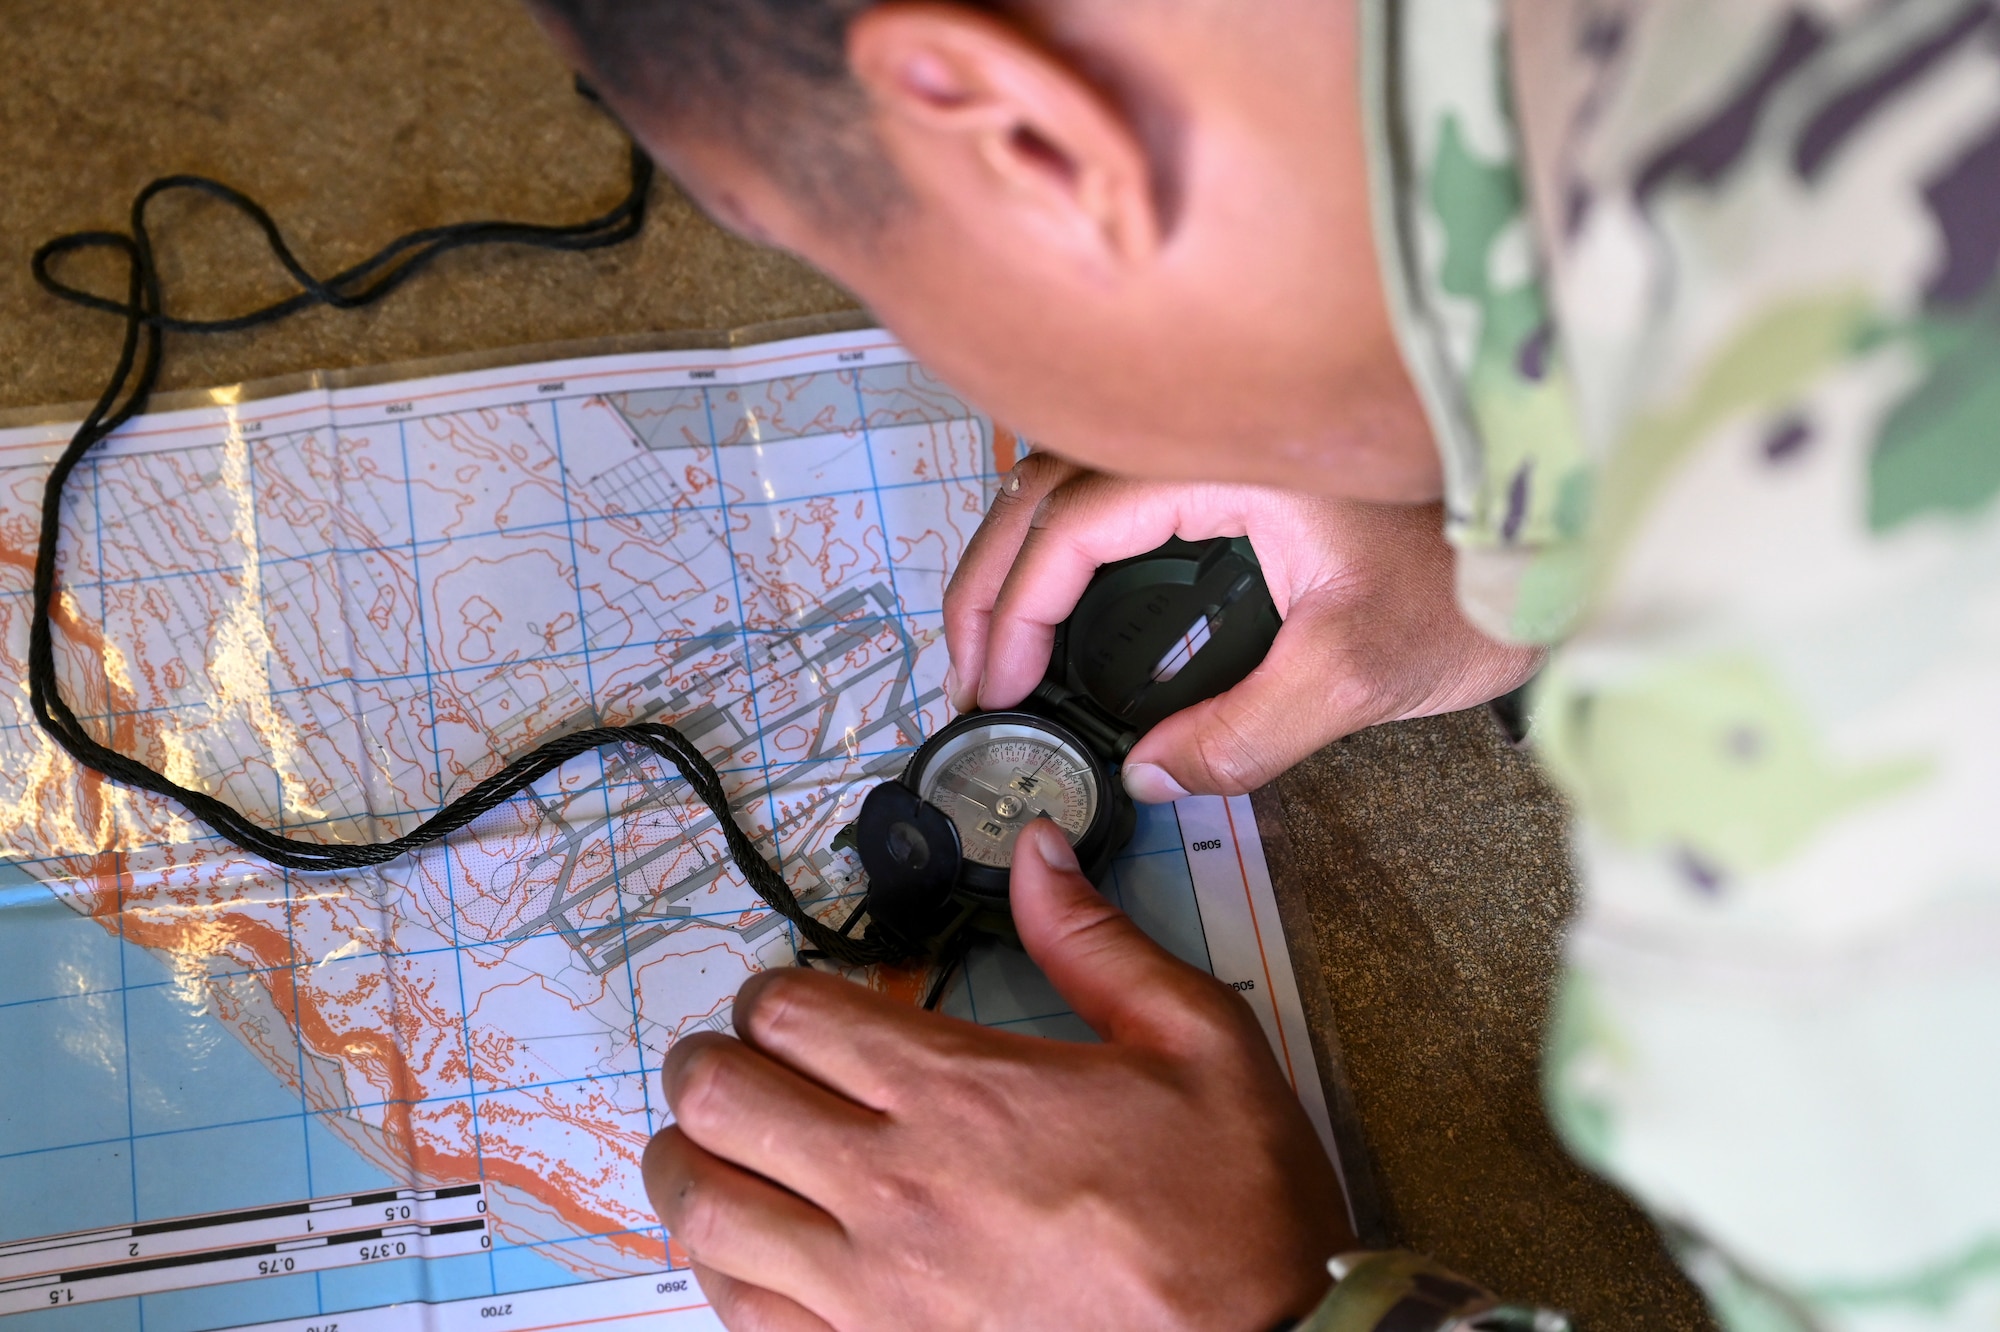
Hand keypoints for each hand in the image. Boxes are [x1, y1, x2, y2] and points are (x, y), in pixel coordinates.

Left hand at [646, 821, 1349, 1331]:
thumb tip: (1040, 857)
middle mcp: (895, 1188)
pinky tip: (745, 1249)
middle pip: (721, 1101)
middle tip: (726, 1059)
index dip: (772, 991)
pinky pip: (743, 1316)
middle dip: (707, 1064)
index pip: (794, 1014)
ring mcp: (873, 1291)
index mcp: (961, 1094)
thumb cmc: (1233, 1216)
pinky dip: (720, 1271)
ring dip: (688, 1163)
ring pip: (707, 1213)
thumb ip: (1099, 943)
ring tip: (708, 1145)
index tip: (788, 999)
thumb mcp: (1199, 1041)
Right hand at [943, 456, 1541, 802]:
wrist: (1566, 529)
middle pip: (1043, 489)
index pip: (1069, 523)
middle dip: (986, 585)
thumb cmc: (1477, 579)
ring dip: (1018, 558)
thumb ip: (1248, 732)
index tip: (992, 688)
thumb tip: (1152, 778)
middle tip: (968, 681)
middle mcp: (1204, 432)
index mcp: (1219, 456)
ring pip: (1070, 481)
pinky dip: (1067, 545)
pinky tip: (1067, 604)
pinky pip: (1116, 490)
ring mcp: (1216, 441)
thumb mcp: (1360, 671)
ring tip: (998, 647)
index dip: (1010, 609)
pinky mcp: (1236, 466)